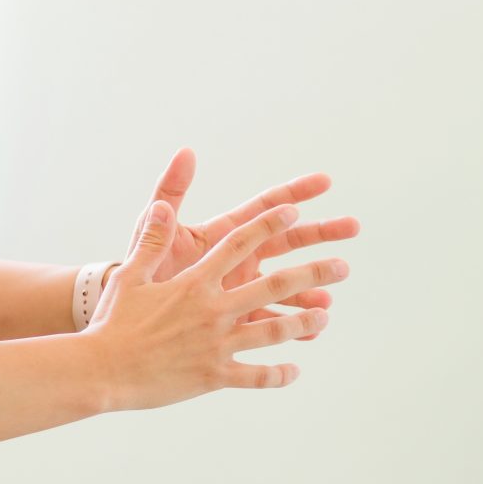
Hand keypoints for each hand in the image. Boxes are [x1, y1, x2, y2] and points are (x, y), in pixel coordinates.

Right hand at [89, 200, 350, 410]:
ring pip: (274, 330)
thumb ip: (153, 239)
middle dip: (313, 272)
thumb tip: (164, 205)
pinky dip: (277, 374)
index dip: (269, 225)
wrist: (100, 370)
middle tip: (342, 266)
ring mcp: (217, 344)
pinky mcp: (213, 375)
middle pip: (275, 284)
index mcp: (195, 282)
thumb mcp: (131, 275)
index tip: (296, 211)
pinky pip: (255, 375)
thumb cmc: (113, 322)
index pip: (240, 244)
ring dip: (304, 321)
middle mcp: (213, 309)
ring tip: (325, 315)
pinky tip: (294, 371)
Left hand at [119, 149, 359, 335]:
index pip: (264, 208)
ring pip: (285, 284)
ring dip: (310, 286)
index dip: (294, 192)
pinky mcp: (237, 318)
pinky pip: (270, 320)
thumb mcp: (152, 231)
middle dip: (320, 233)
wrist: (129, 314)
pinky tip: (312, 330)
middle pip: (287, 241)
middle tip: (353, 227)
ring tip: (332, 291)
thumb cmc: (142, 269)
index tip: (325, 180)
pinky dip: (291, 324)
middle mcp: (239, 259)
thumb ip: (170, 194)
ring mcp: (242, 289)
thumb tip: (184, 153)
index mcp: (224, 234)